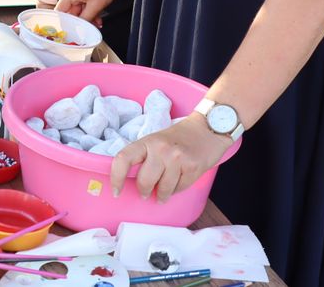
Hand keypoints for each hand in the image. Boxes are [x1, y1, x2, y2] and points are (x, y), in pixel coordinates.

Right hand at [56, 0, 124, 26]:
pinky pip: (85, 5)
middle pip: (71, 11)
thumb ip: (86, 18)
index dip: (64, 21)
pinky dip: (90, 12)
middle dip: (80, 20)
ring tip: (96, 23)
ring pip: (79, 9)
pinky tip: (97, 18)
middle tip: (87, 28)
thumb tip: (80, 27)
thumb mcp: (96, 6)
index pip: (60, 10)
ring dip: (87, 17)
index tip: (69, 30)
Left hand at [110, 114, 233, 202]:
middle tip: (145, 193)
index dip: (116, 177)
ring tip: (162, 193)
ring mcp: (177, 158)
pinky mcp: (192, 167)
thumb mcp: (156, 141)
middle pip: (144, 180)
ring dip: (162, 194)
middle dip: (143, 191)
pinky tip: (178, 183)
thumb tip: (130, 180)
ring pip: (163, 188)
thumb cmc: (178, 138)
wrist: (207, 129)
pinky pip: (179, 189)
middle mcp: (161, 149)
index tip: (115, 191)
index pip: (124, 159)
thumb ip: (144, 157)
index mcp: (147, 141)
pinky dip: (176, 190)